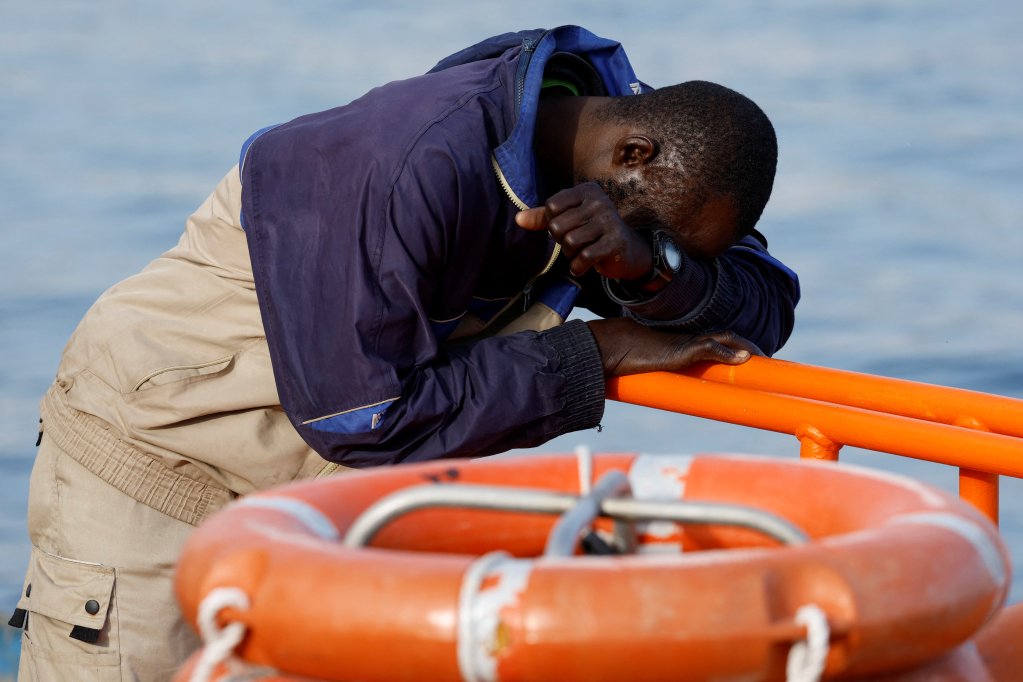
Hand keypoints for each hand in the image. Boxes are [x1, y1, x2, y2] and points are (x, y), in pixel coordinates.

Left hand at [515, 182, 652, 278]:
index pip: (552, 206)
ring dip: (570, 254)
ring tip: (579, 253)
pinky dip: (578, 267)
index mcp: (587, 190)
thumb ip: (542, 217)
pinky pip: (584, 257)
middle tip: (573, 244)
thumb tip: (518, 219)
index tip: (567, 227)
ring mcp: (609, 221)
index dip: (552, 222)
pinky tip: (582, 267)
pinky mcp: (615, 242)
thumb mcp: (568, 219)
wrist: (625, 250)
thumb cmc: (591, 231)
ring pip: (570, 242)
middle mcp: (600, 201)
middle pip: (557, 225)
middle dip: (561, 240)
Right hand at [587, 317, 762, 376]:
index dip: (736, 348)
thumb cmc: (623, 358)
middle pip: (727, 337)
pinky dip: (727, 352)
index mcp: (682, 344)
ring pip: (724, 339)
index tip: (752, 358)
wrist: (608, 347)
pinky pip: (709, 346)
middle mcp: (686, 339)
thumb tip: (659, 390)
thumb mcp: (648, 368)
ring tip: (763, 358)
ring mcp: (684, 342)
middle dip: (749, 346)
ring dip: (746, 347)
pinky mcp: (680, 348)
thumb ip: (662, 374)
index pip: (716, 341)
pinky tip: (742, 358)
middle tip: (767, 361)